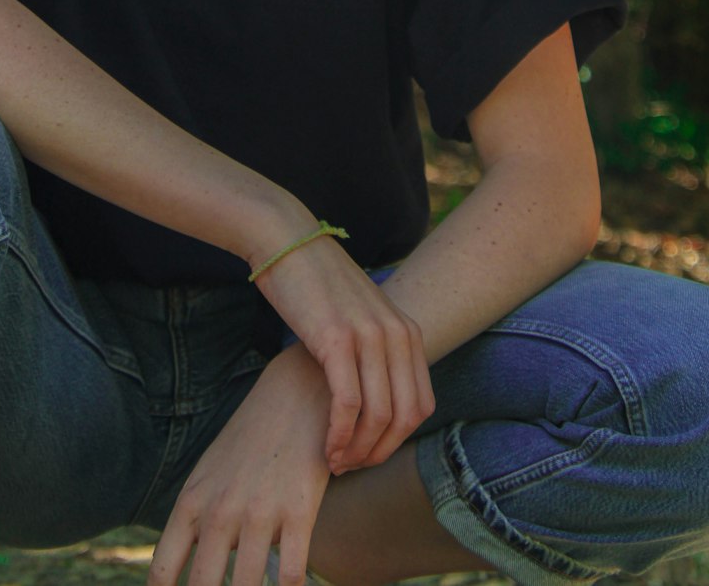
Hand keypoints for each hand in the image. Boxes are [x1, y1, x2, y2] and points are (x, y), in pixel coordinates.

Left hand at [149, 342, 331, 585]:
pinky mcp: (299, 511)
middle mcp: (219, 511)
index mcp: (192, 502)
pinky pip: (290, 574)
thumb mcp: (212, 474)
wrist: (297, 391)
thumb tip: (180, 574)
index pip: (163, 572)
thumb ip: (196, 521)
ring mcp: (259, 512)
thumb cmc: (252, 439)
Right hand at [252, 232, 433, 473]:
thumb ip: (376, 351)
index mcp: (408, 331)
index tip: (367, 454)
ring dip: (358, 450)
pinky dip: (340, 435)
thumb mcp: (360, 317)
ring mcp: (369, 335)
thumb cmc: (316, 286)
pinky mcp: (337, 338)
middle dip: (378, 452)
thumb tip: (375, 399)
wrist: (287, 242)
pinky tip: (326, 447)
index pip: (421, 406)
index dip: (395, 442)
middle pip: (405, 417)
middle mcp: (397, 333)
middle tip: (350, 466)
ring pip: (379, 415)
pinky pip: (349, 403)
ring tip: (335, 461)